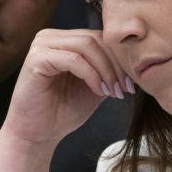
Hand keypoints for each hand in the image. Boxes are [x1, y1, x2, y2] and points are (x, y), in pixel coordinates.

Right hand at [0, 28, 131, 154]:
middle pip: (94, 39)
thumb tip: (134, 61)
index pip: (99, 37)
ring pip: (86, 46)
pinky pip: (73, 60)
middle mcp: (50, 37)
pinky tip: (99, 91)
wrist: (38, 134)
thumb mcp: (94, 86)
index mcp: (63, 39)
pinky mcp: (36, 58)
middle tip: (125, 88)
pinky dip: (91, 75)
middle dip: (115, 64)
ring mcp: (41, 45)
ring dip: (106, 70)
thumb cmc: (62, 111)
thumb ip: (108, 69)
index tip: (131, 83)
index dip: (119, 58)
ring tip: (113, 91)